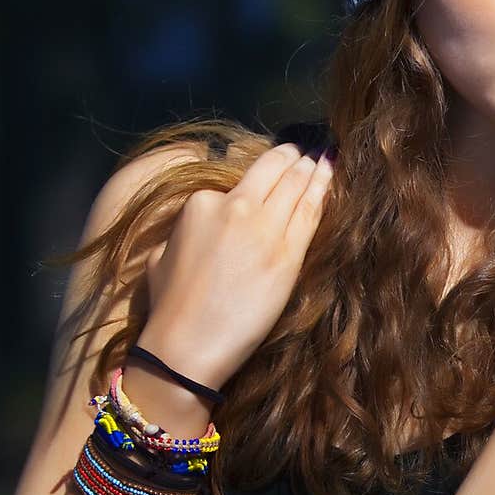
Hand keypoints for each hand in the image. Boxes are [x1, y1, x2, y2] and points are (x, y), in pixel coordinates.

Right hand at [138, 143, 335, 389]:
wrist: (188, 343)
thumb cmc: (170, 306)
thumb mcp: (162, 254)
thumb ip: (185, 230)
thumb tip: (200, 224)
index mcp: (201, 203)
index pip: (240, 181)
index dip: (261, 173)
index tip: (275, 168)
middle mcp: (234, 206)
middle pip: (272, 171)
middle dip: (292, 157)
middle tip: (305, 151)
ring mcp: (264, 228)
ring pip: (295, 186)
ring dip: (312, 168)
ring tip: (324, 156)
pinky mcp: (288, 253)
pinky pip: (310, 212)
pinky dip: (323, 189)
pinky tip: (331, 175)